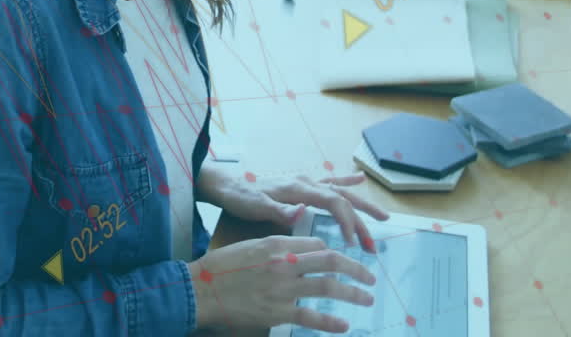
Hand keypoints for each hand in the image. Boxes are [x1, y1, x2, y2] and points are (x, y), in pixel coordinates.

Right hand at [189, 235, 375, 332]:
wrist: (200, 290)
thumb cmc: (221, 267)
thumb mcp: (250, 246)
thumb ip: (277, 246)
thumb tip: (299, 248)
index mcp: (277, 244)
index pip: (316, 244)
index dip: (333, 252)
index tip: (342, 261)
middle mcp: (284, 263)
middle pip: (330, 261)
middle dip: (355, 268)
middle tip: (370, 275)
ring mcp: (283, 289)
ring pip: (328, 287)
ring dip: (352, 293)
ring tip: (366, 297)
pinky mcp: (278, 312)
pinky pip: (312, 317)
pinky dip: (331, 322)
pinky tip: (344, 325)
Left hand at [215, 172, 389, 251]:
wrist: (227, 186)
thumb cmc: (240, 199)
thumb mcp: (256, 207)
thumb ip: (279, 210)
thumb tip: (302, 211)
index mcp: (298, 189)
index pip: (333, 202)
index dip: (347, 221)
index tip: (354, 243)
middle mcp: (306, 182)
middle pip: (342, 199)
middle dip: (361, 220)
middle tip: (374, 244)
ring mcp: (304, 182)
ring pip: (340, 192)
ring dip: (361, 206)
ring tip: (383, 217)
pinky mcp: (300, 185)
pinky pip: (328, 183)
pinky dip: (345, 182)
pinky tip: (359, 179)